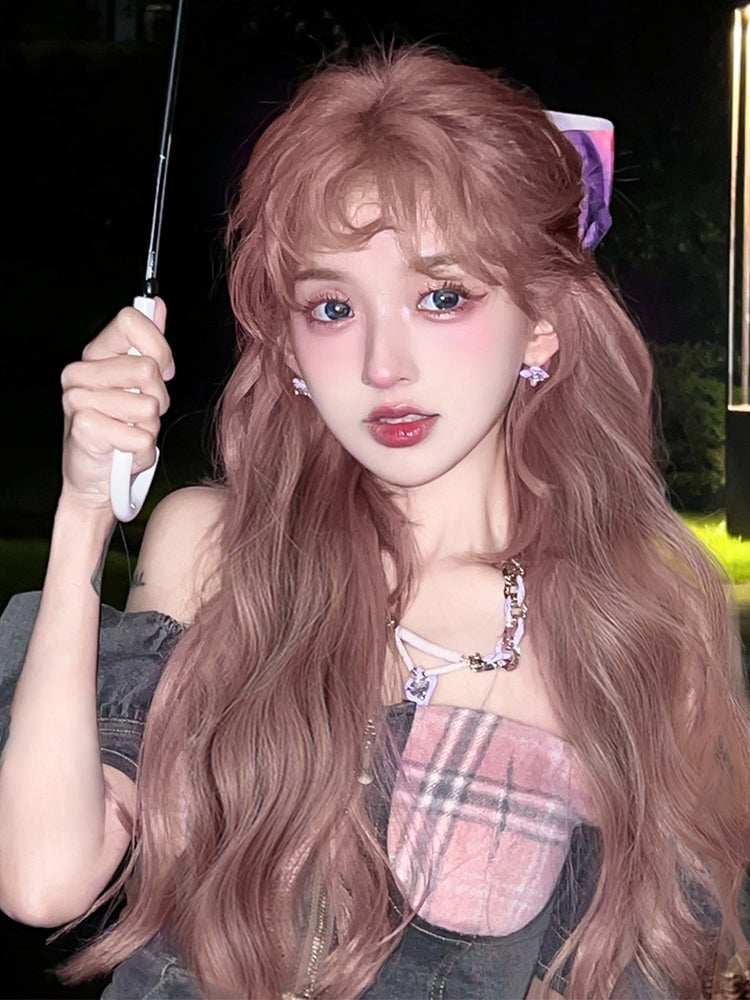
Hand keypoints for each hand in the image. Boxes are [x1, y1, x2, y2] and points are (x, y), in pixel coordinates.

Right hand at [60, 298, 173, 514]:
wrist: (98, 481)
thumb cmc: (121, 431)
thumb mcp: (139, 386)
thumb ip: (148, 346)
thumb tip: (158, 305)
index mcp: (95, 355)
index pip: (130, 320)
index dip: (158, 346)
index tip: (163, 371)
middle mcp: (80, 373)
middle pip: (147, 368)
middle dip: (158, 397)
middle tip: (143, 415)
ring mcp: (78, 399)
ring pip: (148, 406)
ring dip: (150, 428)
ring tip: (131, 433)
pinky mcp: (84, 428)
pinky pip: (140, 436)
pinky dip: (142, 451)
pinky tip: (125, 451)